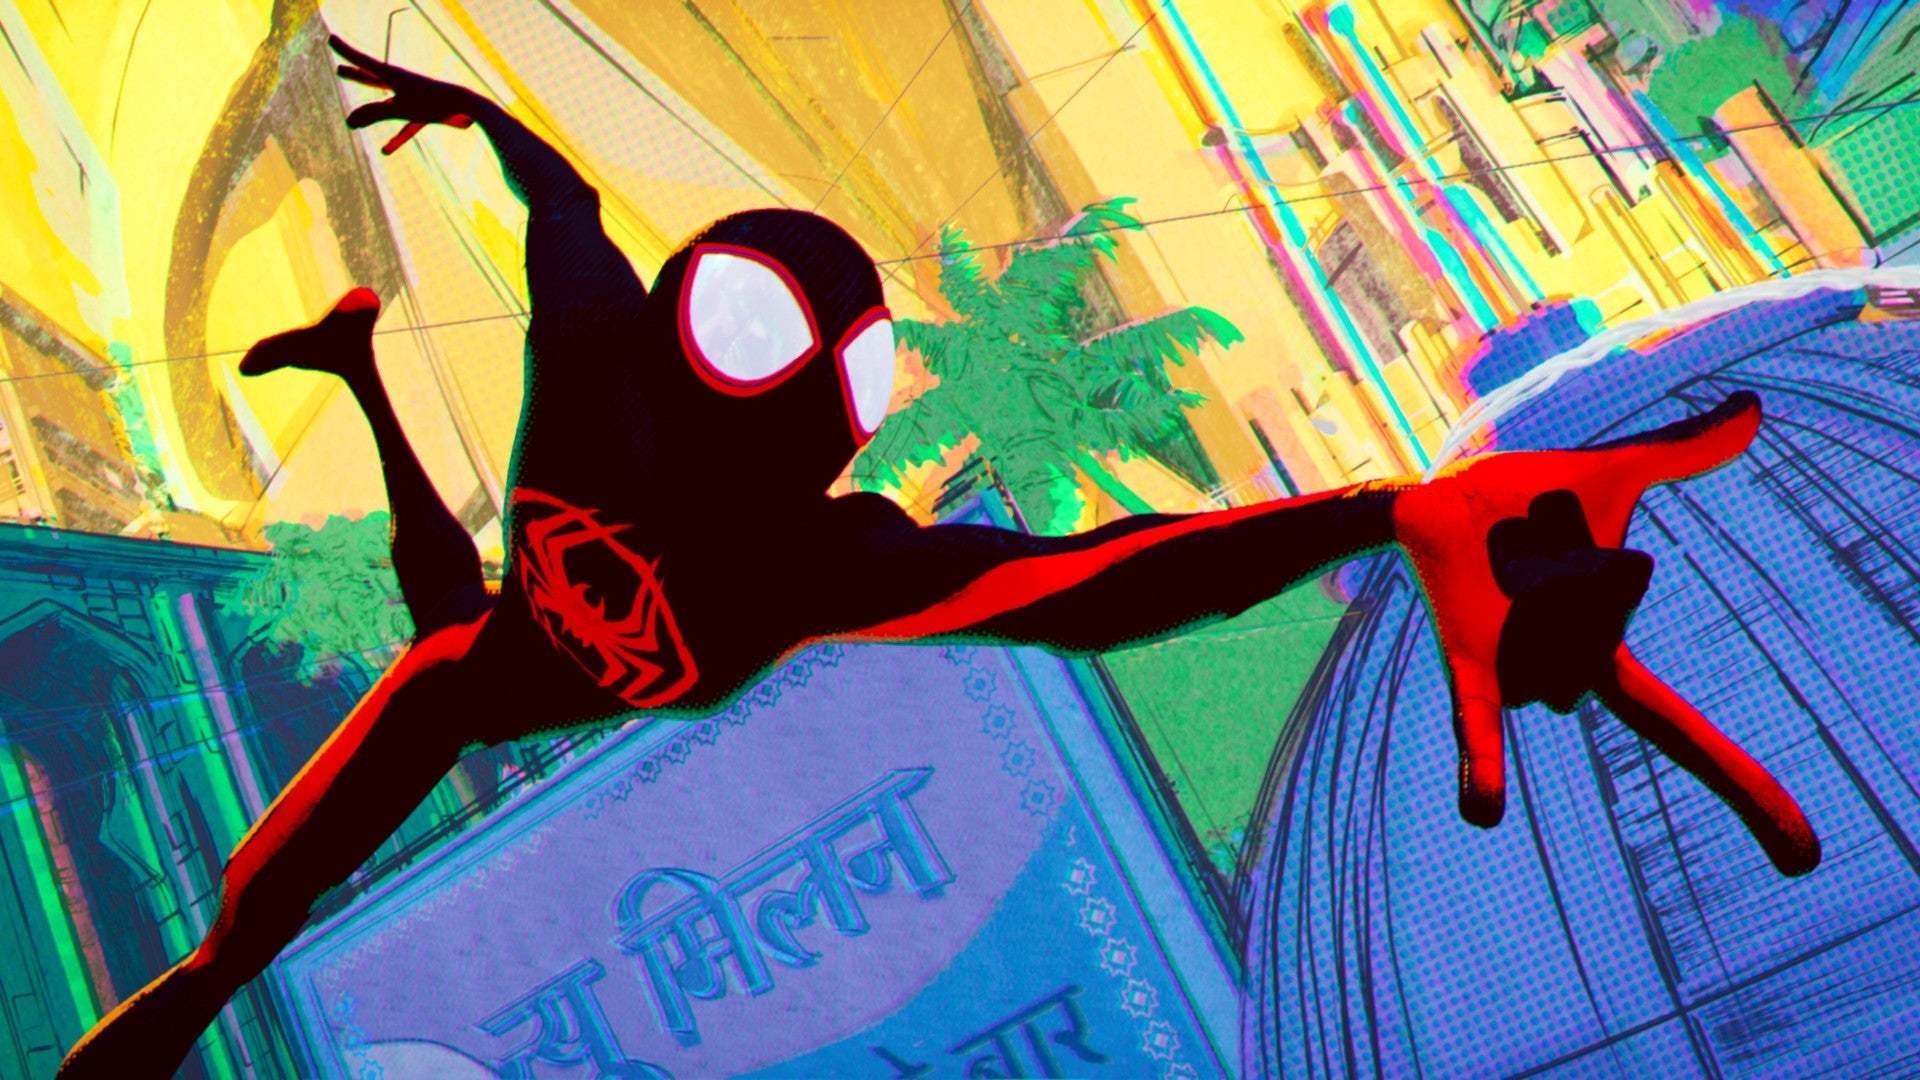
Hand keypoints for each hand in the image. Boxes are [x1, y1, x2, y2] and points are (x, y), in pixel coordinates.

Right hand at [328, 35, 479, 154]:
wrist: (468, 106)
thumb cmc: (434, 103)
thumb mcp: (400, 109)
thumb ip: (374, 115)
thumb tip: (349, 122)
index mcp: (394, 74)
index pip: (363, 62)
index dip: (346, 52)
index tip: (331, 38)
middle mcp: (402, 83)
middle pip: (374, 79)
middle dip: (357, 75)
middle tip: (340, 69)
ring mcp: (413, 97)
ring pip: (387, 101)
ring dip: (372, 104)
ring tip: (366, 117)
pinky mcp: (424, 112)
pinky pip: (406, 126)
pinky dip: (396, 138)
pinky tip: (385, 152)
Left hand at [1394, 392, 1819, 874]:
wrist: (1437, 494)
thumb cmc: (1520, 500)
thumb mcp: (1613, 473)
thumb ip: (1682, 452)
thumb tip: (1756, 408)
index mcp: (1605, 653)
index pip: (1684, 736)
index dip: (1744, 790)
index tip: (1804, 860)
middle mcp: (1563, 680)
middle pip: (1608, 635)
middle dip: (1587, 573)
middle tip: (1542, 540)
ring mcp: (1515, 677)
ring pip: (1565, 643)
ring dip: (1545, 574)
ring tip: (1508, 551)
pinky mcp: (1466, 663)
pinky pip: (1476, 723)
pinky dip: (1481, 766)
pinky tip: (1486, 813)